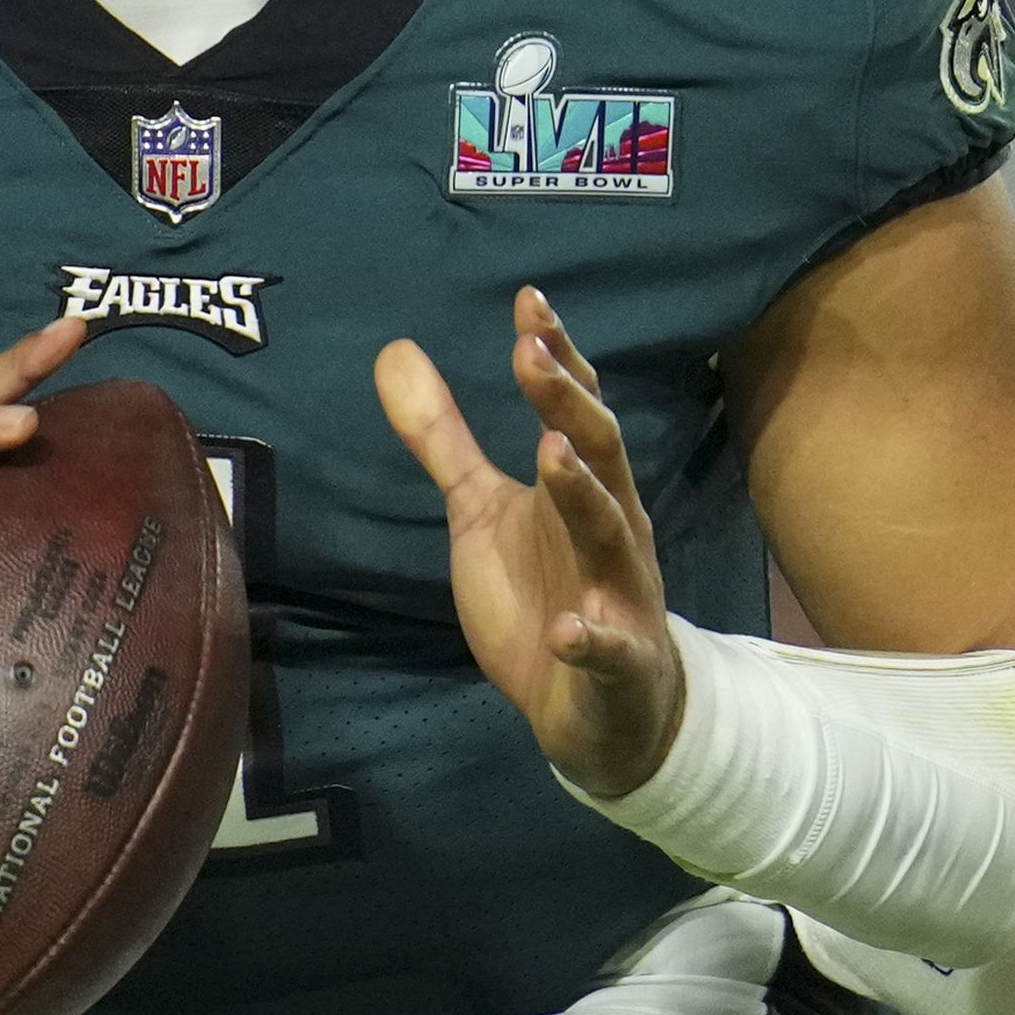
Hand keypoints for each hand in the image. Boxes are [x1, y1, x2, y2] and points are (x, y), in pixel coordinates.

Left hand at [374, 288, 684, 797]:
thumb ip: (443, 440)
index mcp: (578, 488)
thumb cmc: (544, 594)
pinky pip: (608, 649)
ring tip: (551, 453)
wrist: (599, 711)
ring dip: (584, 494)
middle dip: (567, 402)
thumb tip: (396, 351)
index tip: (528, 303)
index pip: (573, 410)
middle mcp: (610, 528)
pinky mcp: (617, 662)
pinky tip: (569, 631)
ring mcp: (619, 594)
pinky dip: (592, 639)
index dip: (555, 357)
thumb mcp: (480, 513)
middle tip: (531, 352)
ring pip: (611, 535)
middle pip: (598, 453)